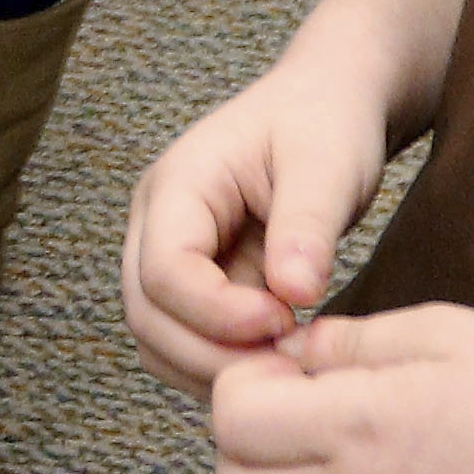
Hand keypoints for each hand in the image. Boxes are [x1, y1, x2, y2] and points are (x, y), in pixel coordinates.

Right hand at [121, 51, 397, 396]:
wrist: (327, 106)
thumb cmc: (324, 122)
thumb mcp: (328, 165)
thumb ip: (308, 228)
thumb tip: (294, 295)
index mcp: (178, 186)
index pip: (163, 270)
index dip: (216, 313)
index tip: (285, 320)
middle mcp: (156, 224)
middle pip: (146, 314)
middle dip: (210, 353)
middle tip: (287, 361)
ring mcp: (171, 257)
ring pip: (157, 339)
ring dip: (214, 367)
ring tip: (287, 363)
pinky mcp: (198, 285)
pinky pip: (188, 343)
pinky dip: (224, 365)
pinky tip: (279, 359)